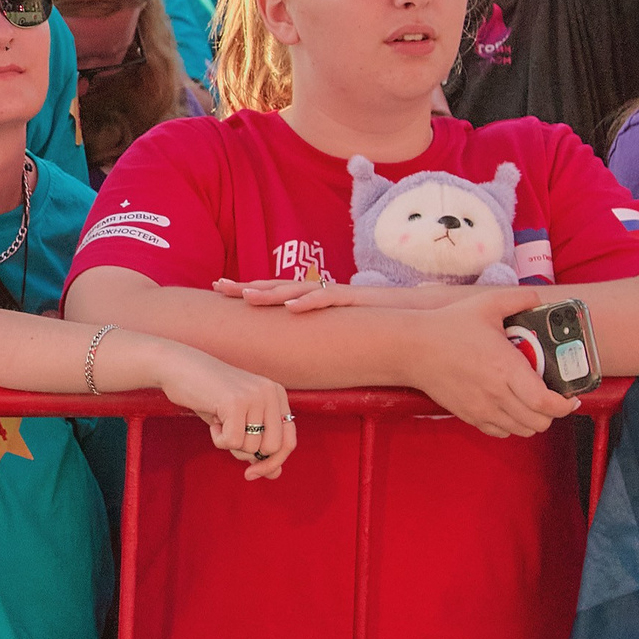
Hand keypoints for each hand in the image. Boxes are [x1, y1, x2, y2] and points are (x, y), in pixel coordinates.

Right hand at [151, 343, 297, 480]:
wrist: (179, 367)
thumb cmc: (208, 395)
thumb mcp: (239, 421)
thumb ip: (259, 444)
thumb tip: (275, 474)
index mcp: (277, 395)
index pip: (289, 441)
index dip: (273, 462)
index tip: (253, 472)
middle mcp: (270, 393)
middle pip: (272, 448)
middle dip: (249, 455)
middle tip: (229, 441)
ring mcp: (254, 396)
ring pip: (251, 447)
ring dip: (230, 443)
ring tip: (219, 422)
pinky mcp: (235, 402)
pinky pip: (231, 442)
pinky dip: (218, 439)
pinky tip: (213, 421)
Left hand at [213, 276, 486, 313]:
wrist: (421, 313)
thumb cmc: (379, 325)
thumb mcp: (339, 332)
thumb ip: (317, 336)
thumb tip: (292, 352)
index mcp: (314, 301)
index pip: (275, 294)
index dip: (248, 291)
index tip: (219, 291)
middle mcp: (322, 295)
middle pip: (278, 288)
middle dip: (247, 286)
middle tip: (217, 286)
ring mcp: (338, 295)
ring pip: (299, 291)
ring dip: (272, 293)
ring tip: (246, 297)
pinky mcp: (358, 300)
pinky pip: (331, 300)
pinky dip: (311, 302)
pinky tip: (292, 307)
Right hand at [397, 289, 577, 436]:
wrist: (411, 348)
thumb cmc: (447, 327)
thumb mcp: (485, 305)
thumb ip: (518, 299)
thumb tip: (539, 299)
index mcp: (506, 368)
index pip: (546, 403)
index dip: (565, 405)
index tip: (570, 397)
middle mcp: (497, 394)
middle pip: (539, 422)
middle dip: (552, 413)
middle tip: (550, 397)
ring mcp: (482, 408)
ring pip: (522, 430)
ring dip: (532, 420)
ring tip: (530, 403)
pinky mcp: (468, 415)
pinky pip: (500, 432)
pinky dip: (511, 425)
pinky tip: (508, 408)